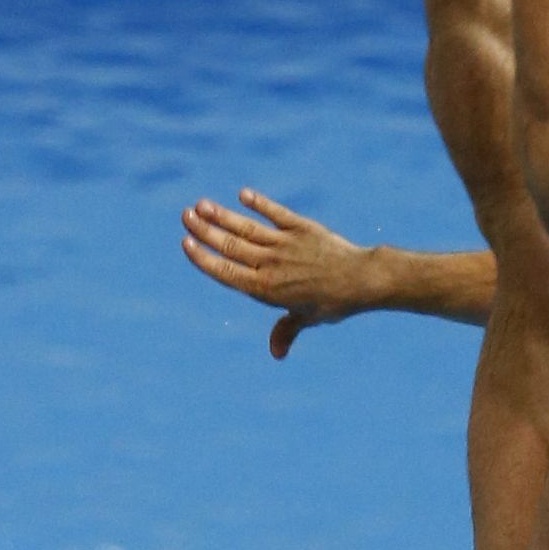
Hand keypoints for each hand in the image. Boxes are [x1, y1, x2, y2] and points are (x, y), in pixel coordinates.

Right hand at [179, 189, 379, 358]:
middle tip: (185, 215)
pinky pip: (276, 213)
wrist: (363, 281)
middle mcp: (271, 265)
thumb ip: (286, 331)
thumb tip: (277, 354)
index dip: (204, 258)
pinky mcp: (302, 228)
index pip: (226, 272)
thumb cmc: (333, 303)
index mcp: (266, 289)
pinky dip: (259, 204)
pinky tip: (243, 194)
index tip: (186, 243)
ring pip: (247, 228)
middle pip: (230, 245)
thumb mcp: (307, 319)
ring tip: (201, 204)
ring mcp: (285, 244)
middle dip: (205, 230)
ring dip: (223, 215)